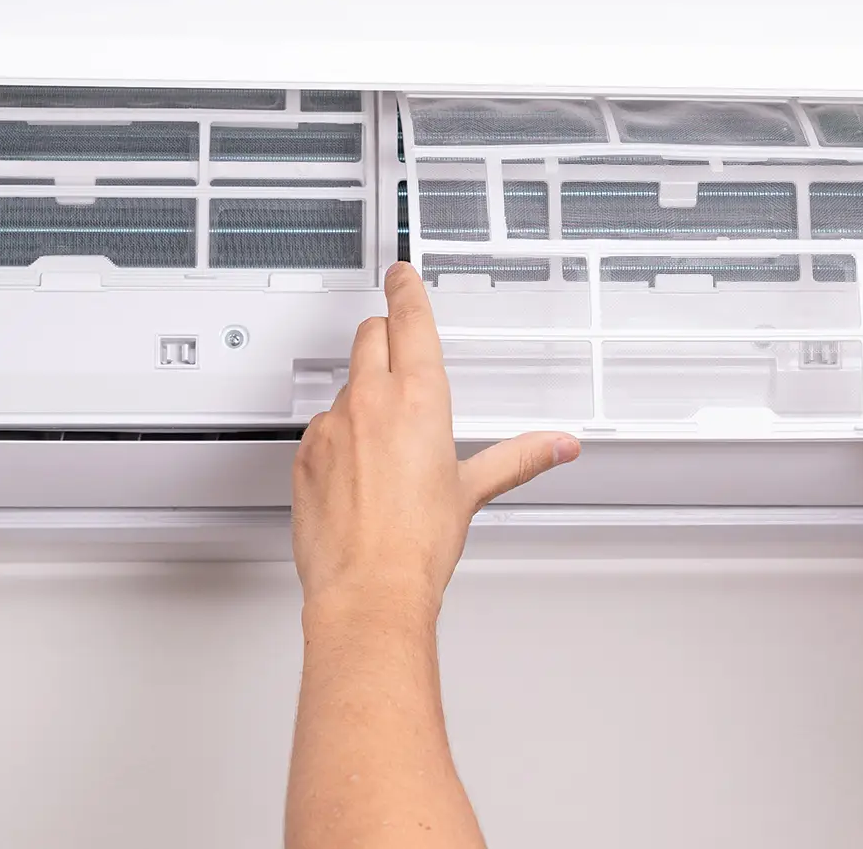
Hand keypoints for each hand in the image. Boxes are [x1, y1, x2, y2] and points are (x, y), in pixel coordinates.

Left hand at [292, 262, 579, 620]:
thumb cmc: (418, 543)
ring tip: (385, 440)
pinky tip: (358, 471)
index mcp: (418, 398)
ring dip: (363, 393)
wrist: (368, 589)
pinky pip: (321, 426)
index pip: (409, 319)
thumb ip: (519, 458)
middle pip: (370, 335)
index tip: (402, 275)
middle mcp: (370, 401)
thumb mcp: (472, 490)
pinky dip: (339, 435)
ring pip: (346, 383)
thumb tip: (558, 447)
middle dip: (385, 334)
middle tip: (399, 349)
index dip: (406, 289)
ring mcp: (332, 426)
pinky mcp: (304, 455)